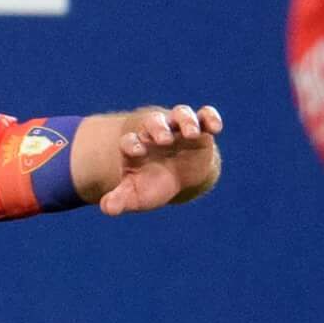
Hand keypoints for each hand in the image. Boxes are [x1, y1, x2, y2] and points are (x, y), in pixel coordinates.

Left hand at [97, 103, 221, 213]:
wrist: (178, 178)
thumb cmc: (152, 184)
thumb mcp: (135, 195)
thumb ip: (119, 200)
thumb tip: (107, 208)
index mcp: (136, 147)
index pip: (129, 141)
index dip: (131, 144)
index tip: (137, 152)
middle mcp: (156, 134)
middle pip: (154, 122)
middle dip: (158, 129)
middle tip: (165, 140)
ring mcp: (179, 130)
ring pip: (181, 114)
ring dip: (186, 121)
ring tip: (192, 134)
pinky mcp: (201, 130)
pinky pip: (205, 117)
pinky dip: (210, 118)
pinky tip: (216, 128)